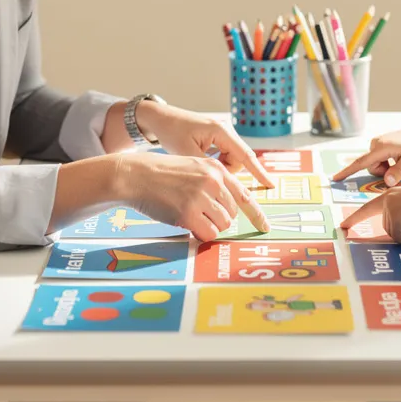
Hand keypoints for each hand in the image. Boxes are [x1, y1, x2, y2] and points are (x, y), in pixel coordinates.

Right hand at [115, 152, 266, 241]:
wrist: (135, 175)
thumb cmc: (161, 174)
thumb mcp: (193, 167)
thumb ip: (212, 182)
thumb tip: (227, 208)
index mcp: (215, 169)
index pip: (244, 195)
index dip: (257, 214)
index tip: (265, 227)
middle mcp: (212, 181)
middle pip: (232, 214)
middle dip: (218, 218)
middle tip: (199, 213)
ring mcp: (201, 197)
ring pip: (222, 225)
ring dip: (209, 226)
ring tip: (189, 214)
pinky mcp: (189, 213)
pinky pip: (208, 234)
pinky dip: (201, 234)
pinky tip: (186, 222)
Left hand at [137, 103, 274, 188]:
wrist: (160, 118)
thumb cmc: (172, 132)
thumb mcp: (187, 152)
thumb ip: (208, 168)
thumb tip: (222, 186)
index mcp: (221, 131)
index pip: (245, 155)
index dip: (258, 172)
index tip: (270, 184)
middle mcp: (225, 130)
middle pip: (238, 160)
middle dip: (226, 170)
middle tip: (205, 171)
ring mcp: (222, 133)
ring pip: (231, 159)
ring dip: (220, 167)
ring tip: (199, 163)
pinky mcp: (217, 137)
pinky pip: (224, 155)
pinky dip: (216, 162)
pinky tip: (202, 160)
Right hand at [331, 121, 400, 185]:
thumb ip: (398, 172)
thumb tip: (387, 182)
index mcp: (380, 147)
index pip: (361, 163)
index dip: (347, 172)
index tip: (335, 178)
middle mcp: (375, 144)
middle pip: (371, 167)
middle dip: (382, 172)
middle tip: (399, 167)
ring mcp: (377, 143)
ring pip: (374, 165)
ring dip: (385, 168)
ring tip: (400, 161)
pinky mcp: (380, 145)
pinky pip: (378, 160)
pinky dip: (387, 163)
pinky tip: (399, 157)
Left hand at [338, 183, 400, 243]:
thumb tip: (398, 229)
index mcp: (390, 194)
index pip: (368, 208)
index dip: (355, 217)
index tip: (343, 225)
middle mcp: (386, 200)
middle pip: (388, 226)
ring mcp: (389, 210)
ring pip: (394, 233)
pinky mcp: (394, 220)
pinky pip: (400, 239)